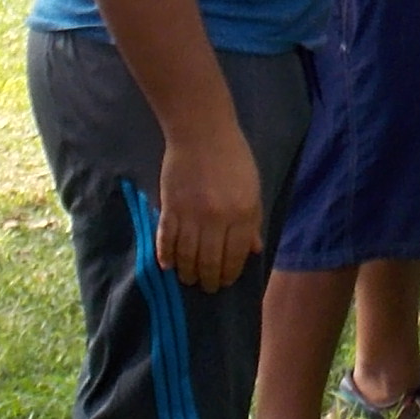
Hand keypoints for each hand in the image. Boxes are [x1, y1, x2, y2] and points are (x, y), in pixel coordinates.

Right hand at [156, 122, 264, 291]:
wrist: (202, 132)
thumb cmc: (233, 158)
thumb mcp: (252, 188)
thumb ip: (252, 221)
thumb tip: (253, 250)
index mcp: (243, 214)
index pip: (235, 257)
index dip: (229, 274)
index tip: (225, 282)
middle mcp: (218, 219)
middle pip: (210, 262)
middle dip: (209, 280)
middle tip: (206, 286)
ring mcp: (191, 215)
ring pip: (187, 257)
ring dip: (187, 273)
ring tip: (188, 279)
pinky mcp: (169, 208)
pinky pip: (166, 240)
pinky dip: (166, 256)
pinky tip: (168, 265)